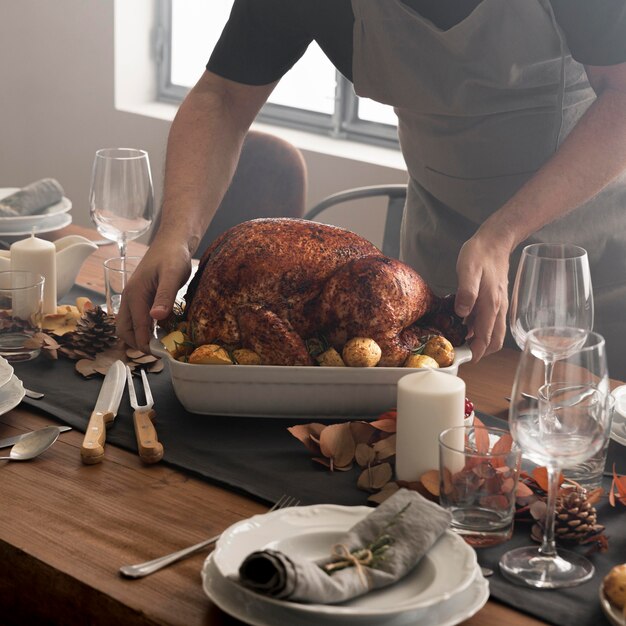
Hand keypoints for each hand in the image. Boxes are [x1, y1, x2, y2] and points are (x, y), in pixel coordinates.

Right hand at [116, 240, 191, 351]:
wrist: (172, 241)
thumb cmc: (173, 256)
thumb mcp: (172, 274)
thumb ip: (165, 295)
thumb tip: (156, 317)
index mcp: (135, 294)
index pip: (137, 327)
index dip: (146, 344)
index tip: (159, 355)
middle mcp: (130, 297)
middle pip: (124, 330)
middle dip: (137, 344)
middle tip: (157, 353)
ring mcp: (134, 297)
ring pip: (129, 325)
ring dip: (139, 337)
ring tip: (159, 346)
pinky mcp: (141, 297)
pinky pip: (137, 318)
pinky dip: (144, 329)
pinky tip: (160, 333)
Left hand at [454, 233, 510, 361]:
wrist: (495, 240)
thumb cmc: (480, 254)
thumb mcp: (468, 270)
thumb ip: (466, 292)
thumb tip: (462, 314)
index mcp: (491, 306)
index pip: (486, 339)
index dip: (476, 353)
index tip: (462, 360)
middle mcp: (497, 309)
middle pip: (493, 341)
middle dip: (480, 351)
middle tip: (459, 352)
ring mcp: (497, 305)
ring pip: (491, 332)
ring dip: (478, 340)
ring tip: (457, 340)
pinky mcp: (494, 300)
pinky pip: (488, 321)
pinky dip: (478, 328)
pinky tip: (462, 323)